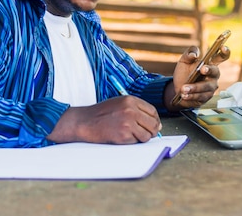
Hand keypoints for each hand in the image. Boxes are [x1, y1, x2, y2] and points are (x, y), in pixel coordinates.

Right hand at [47, 96, 161, 143]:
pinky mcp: (124, 134)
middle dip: (151, 131)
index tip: (150, 126)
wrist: (84, 122)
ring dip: (141, 138)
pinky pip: (137, 141)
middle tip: (142, 134)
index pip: (152, 111)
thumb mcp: (119, 104)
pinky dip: (132, 142)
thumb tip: (157, 124)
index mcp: (130, 100)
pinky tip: (121, 137)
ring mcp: (128, 122)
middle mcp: (131, 109)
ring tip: (129, 135)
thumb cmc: (100, 114)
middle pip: (153, 124)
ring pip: (147, 135)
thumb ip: (136, 110)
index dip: (154, 120)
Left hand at [165, 44, 229, 111]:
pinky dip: (192, 95)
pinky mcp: (206, 97)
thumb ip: (188, 54)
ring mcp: (211, 87)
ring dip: (194, 87)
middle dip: (209, 70)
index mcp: (210, 64)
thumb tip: (194, 55)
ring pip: (206, 86)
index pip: (221, 57)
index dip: (225, 52)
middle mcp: (213, 75)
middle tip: (202, 69)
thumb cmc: (184, 73)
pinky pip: (201, 96)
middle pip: (215, 71)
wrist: (177, 89)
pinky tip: (185, 95)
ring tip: (184, 88)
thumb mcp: (183, 62)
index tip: (223, 48)